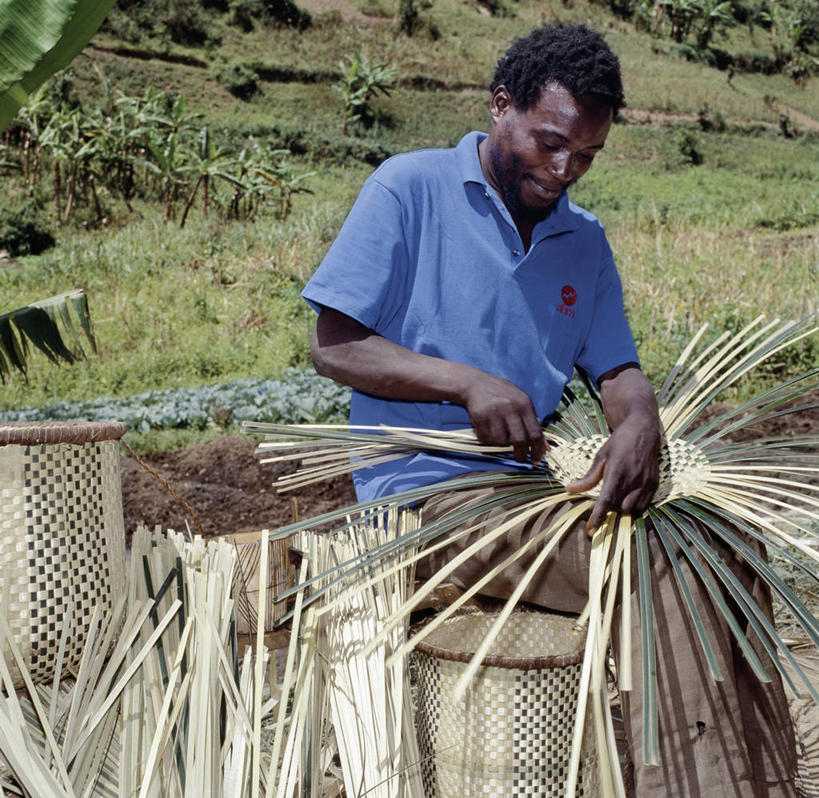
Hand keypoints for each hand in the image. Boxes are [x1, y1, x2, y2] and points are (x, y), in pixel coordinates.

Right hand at [461, 372, 547, 464]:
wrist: (476, 384)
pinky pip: (486, 437)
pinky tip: (486, 428)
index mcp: (524, 404)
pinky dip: (486, 438)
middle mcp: (511, 408)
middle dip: (520, 454)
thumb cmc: (502, 395)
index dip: (537, 449)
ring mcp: (495, 412)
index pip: (535, 432)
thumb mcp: (520, 401)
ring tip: (497, 433)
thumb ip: (531, 421)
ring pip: (501, 441)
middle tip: (519, 458)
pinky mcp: (480, 416)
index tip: (536, 459)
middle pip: (520, 440)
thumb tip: (545, 447)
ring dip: (500, 443)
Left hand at [564, 365, 661, 534]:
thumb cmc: (619, 442)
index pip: (606, 500)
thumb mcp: (601, 456)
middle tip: (604, 500)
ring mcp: (646, 483)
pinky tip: (629, 494)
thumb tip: (570, 489)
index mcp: (617, 472)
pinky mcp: (655, 484)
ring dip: (622, 508)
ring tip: (617, 494)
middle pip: (619, 508)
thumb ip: (588, 477)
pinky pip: (644, 505)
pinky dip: (635, 505)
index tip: (590, 530)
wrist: (644, 431)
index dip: (598, 517)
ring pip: (632, 509)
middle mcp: (633, 479)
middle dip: (610, 509)